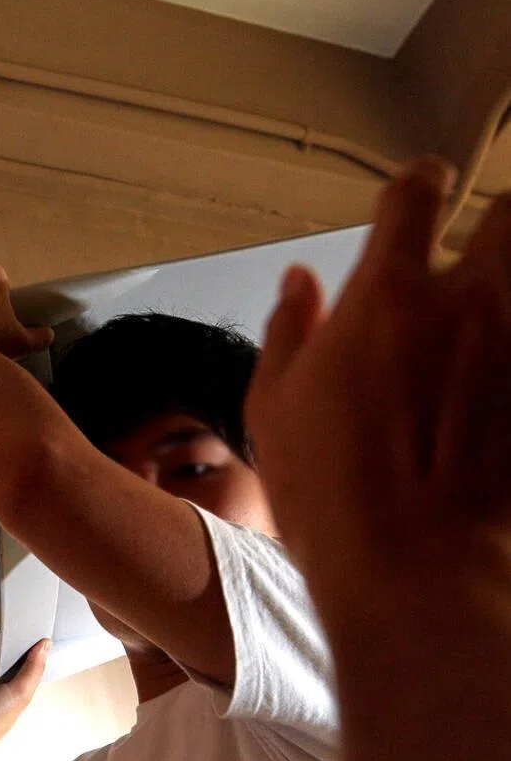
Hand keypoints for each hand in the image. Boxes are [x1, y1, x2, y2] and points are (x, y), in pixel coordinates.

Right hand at [246, 159, 510, 595]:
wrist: (418, 572)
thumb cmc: (331, 497)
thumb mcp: (273, 412)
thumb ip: (289, 332)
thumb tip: (302, 282)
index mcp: (386, 298)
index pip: (415, 195)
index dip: (418, 188)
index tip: (419, 197)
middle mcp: (467, 303)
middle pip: (508, 213)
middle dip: (494, 225)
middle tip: (475, 262)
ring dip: (510, 281)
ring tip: (489, 323)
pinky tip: (498, 381)